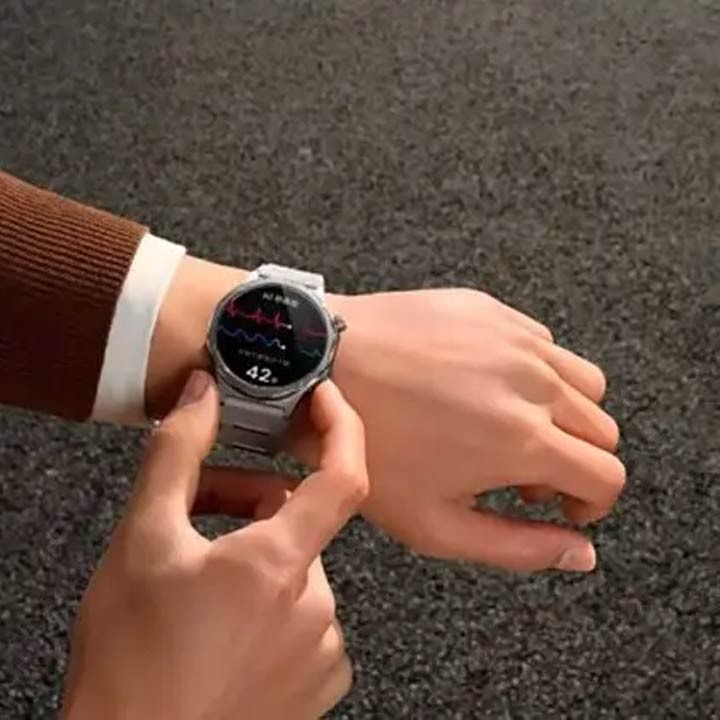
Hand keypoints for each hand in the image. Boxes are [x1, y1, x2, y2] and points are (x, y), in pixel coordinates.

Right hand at [63, 373, 367, 719]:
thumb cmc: (128, 658)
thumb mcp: (139, 538)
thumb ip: (176, 454)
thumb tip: (202, 394)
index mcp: (277, 566)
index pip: (343, 477)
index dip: (338, 427)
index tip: (320, 400)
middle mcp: (315, 612)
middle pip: (297, 526)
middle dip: (245, 507)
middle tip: (186, 515)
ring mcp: (319, 657)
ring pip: (296, 576)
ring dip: (251, 563)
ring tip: (189, 586)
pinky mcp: (314, 693)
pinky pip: (303, 626)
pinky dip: (266, 612)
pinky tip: (214, 628)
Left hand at [314, 288, 624, 571]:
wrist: (313, 369)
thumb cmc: (364, 449)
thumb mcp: (433, 523)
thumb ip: (518, 548)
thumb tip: (580, 553)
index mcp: (525, 439)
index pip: (607, 476)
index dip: (591, 504)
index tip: (560, 508)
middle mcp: (533, 382)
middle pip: (602, 429)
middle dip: (575, 462)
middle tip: (519, 477)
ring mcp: (513, 338)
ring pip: (583, 382)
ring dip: (563, 414)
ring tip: (506, 431)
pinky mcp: (489, 308)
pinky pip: (541, 342)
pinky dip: (532, 371)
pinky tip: (480, 389)